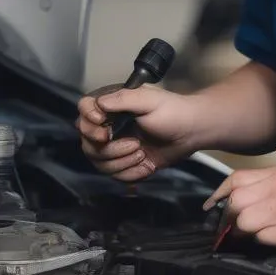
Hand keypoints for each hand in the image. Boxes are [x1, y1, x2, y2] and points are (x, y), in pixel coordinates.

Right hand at [76, 83, 197, 181]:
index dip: (88, 121)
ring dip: (121, 162)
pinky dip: (131, 173)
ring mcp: (116, 146)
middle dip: (110, 149)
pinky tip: (146, 164)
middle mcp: (109, 125)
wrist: (191, 132)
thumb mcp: (148, 100)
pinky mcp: (126, 163)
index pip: (84, 110)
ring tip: (142, 152)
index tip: (103, 124)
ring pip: (100, 162)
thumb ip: (123, 99)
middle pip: (87, 143)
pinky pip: (115, 175)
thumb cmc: (172, 111)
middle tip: (135, 144)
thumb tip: (99, 103)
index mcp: (112, 106)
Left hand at [203, 164, 275, 251]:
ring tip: (251, 236)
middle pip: (235, 200)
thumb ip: (275, 184)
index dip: (221, 193)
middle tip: (234, 226)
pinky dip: (260, 242)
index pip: (237, 179)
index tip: (215, 205)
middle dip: (230, 215)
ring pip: (244, 220)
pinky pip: (261, 238)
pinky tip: (269, 242)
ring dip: (243, 231)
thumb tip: (252, 198)